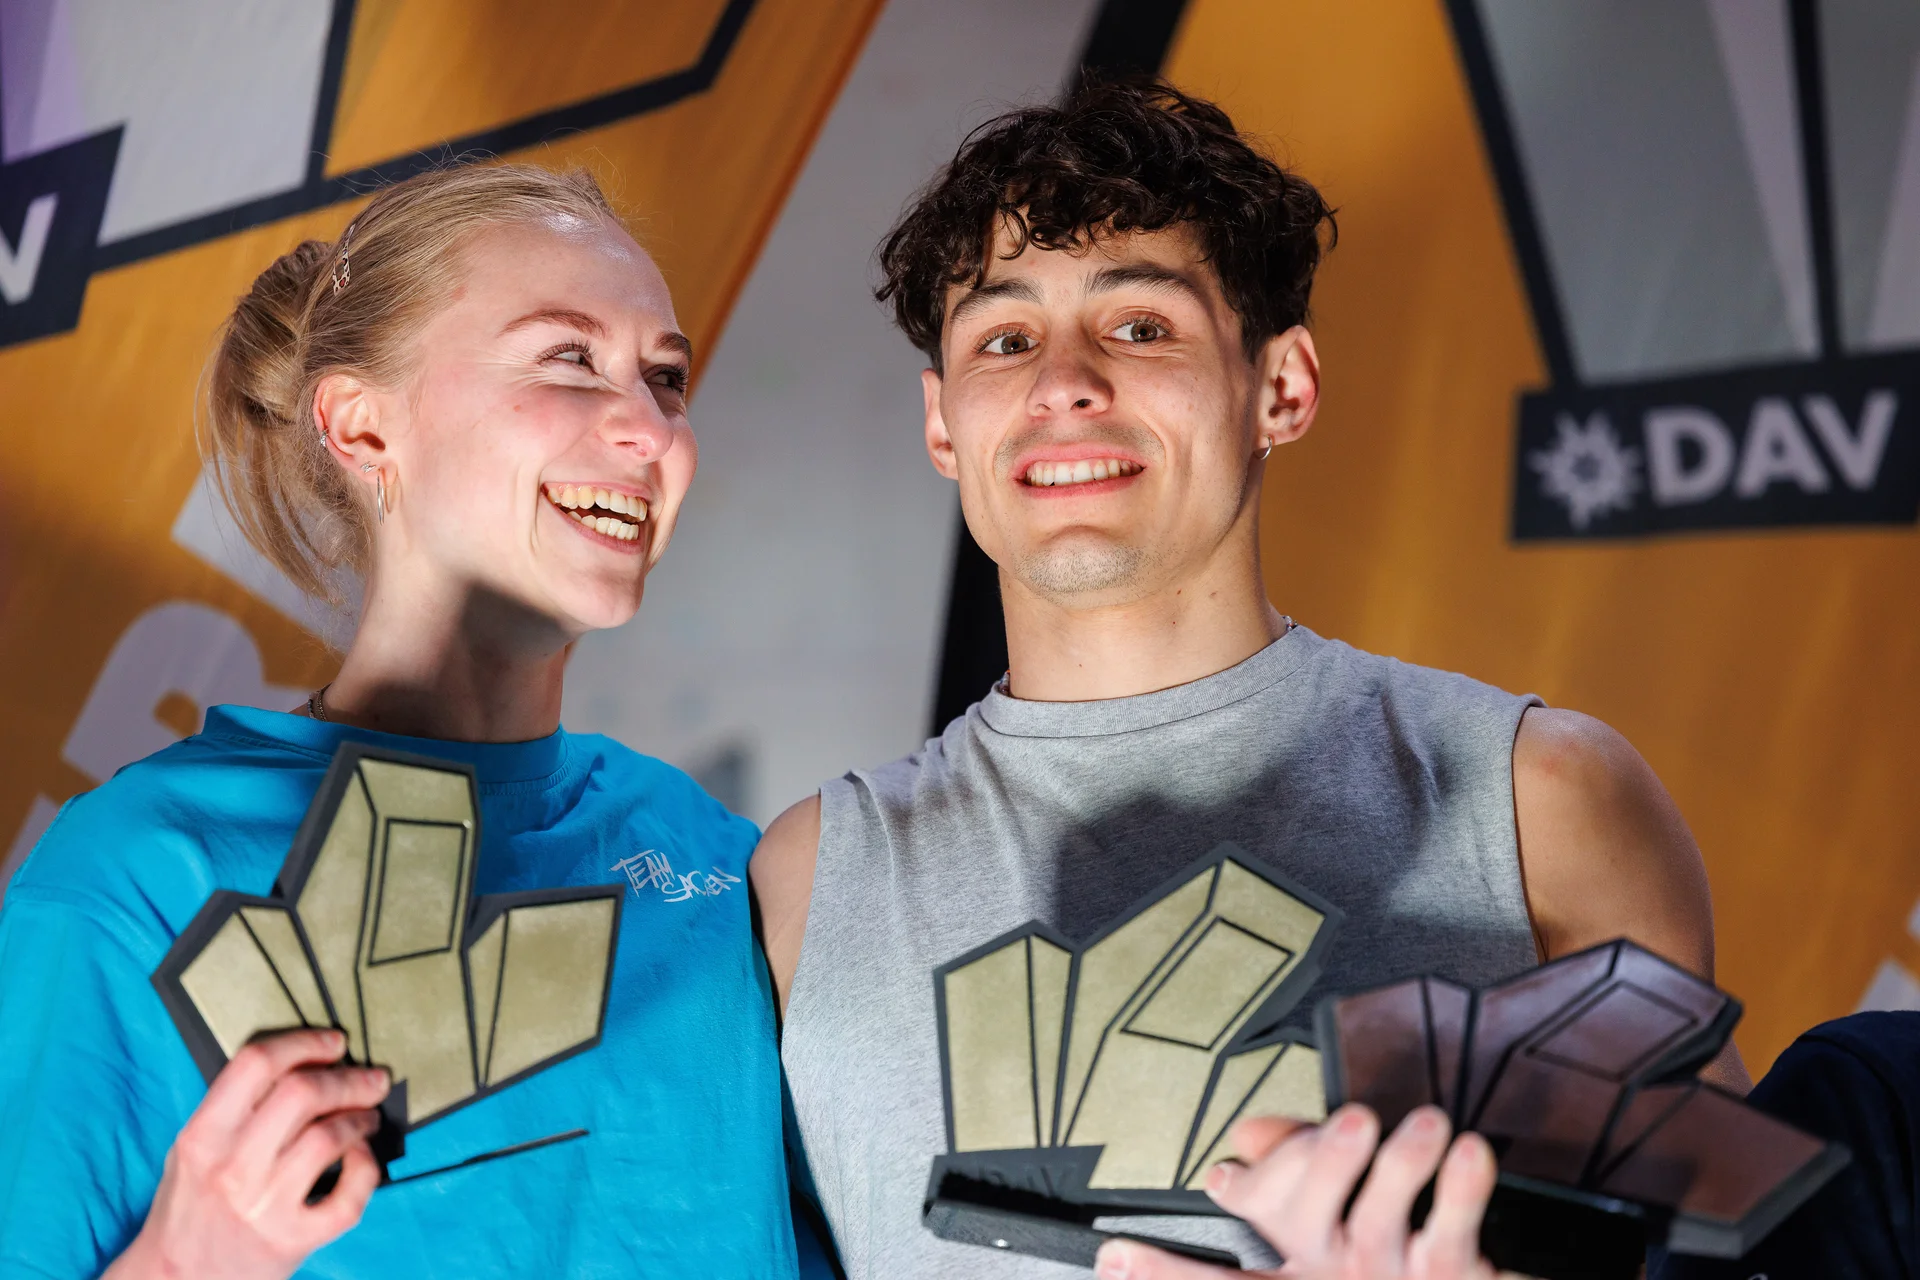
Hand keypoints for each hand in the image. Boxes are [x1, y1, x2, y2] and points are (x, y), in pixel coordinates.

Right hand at [105, 1028, 390, 1279]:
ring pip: (330, 1138)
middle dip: (348, 1078)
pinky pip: (348, 1196)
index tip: (335, 1042)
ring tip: (369, 1116)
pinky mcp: (292, 1241)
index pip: (256, 1064)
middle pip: (303, 1093)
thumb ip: (237, 1108)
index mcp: (202, 1136)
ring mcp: (264, 1206)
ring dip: (361, 1118)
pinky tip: (360, 1158)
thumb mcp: (195, 1150)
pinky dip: (365, 1168)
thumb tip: (305, 1063)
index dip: (304, 1042)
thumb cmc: (191, 1207)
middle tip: (371, 1078)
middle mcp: (232, 1168)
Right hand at [1095, 1105, 1500, 1279]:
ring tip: (1425, 1123)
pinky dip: (1464, 1184)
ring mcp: (1392, 1270)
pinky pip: (1453, 1220)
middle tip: (1351, 1120)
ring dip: (1404, 1158)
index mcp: (1296, 1276)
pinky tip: (1467, 1151)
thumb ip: (1279, 1176)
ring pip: (1384, 1206)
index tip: (1115, 1258)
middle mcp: (1336, 1272)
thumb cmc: (1392, 1276)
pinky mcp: (1452, 1268)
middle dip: (1323, 1161)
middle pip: (1304, 1216)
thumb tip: (1244, 1136)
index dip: (1162, 1272)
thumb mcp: (1320, 1245)